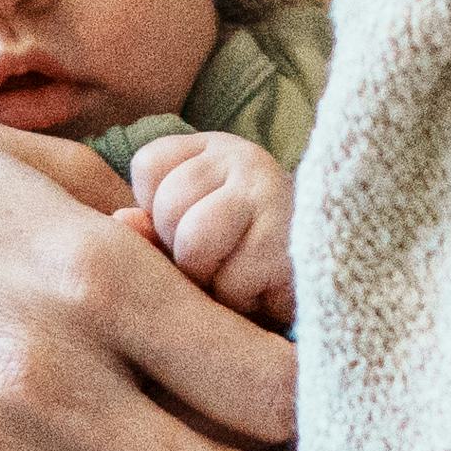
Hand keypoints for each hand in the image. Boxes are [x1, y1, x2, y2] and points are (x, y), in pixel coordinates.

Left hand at [127, 127, 296, 330]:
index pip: (149, 165)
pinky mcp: (291, 239)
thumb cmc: (247, 268)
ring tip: (242, 279)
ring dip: (211, 279)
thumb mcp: (191, 242)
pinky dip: (242, 301)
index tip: (199, 233)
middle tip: (225, 262)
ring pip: (194, 243)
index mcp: (215, 150)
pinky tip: (267, 292)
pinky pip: (232, 282)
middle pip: (167, 206)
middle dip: (184, 253)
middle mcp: (247, 157)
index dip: (159, 216)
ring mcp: (273, 193)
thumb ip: (149, 234)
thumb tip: (122, 224)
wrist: (328, 291)